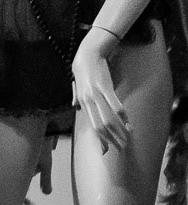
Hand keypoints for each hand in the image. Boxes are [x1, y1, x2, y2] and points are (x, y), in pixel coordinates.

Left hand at [73, 25, 128, 152]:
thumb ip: (76, 97)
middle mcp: (87, 101)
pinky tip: (129, 124)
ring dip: (118, 131)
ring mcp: (96, 94)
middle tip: (119, 149)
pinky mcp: (105, 87)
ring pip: (107, 118)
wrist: (87, 54)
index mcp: (82, 102)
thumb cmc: (83, 70)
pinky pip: (114, 104)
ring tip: (126, 139)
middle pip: (99, 126)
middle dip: (110, 139)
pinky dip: (122, 115)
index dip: (99, 139)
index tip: (106, 150)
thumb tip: (76, 106)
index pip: (92, 126)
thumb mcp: (76, 85)